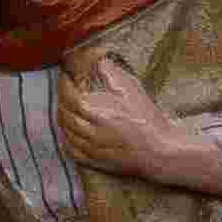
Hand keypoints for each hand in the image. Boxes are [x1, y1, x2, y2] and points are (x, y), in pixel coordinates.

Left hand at [54, 55, 221, 198]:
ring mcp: (89, 148)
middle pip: (64, 112)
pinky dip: (68, 139)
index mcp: (94, 111)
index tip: (67, 75)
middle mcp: (87, 131)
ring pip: (66, 131)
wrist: (159, 151)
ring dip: (64, 117)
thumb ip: (111, 74)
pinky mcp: (94, 161)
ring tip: (69, 107)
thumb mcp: (131, 90)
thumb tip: (99, 60)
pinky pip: (72, 150)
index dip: (64, 83)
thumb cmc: (147, 120)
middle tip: (67, 89)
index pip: (68, 94)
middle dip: (62, 98)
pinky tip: (73, 132)